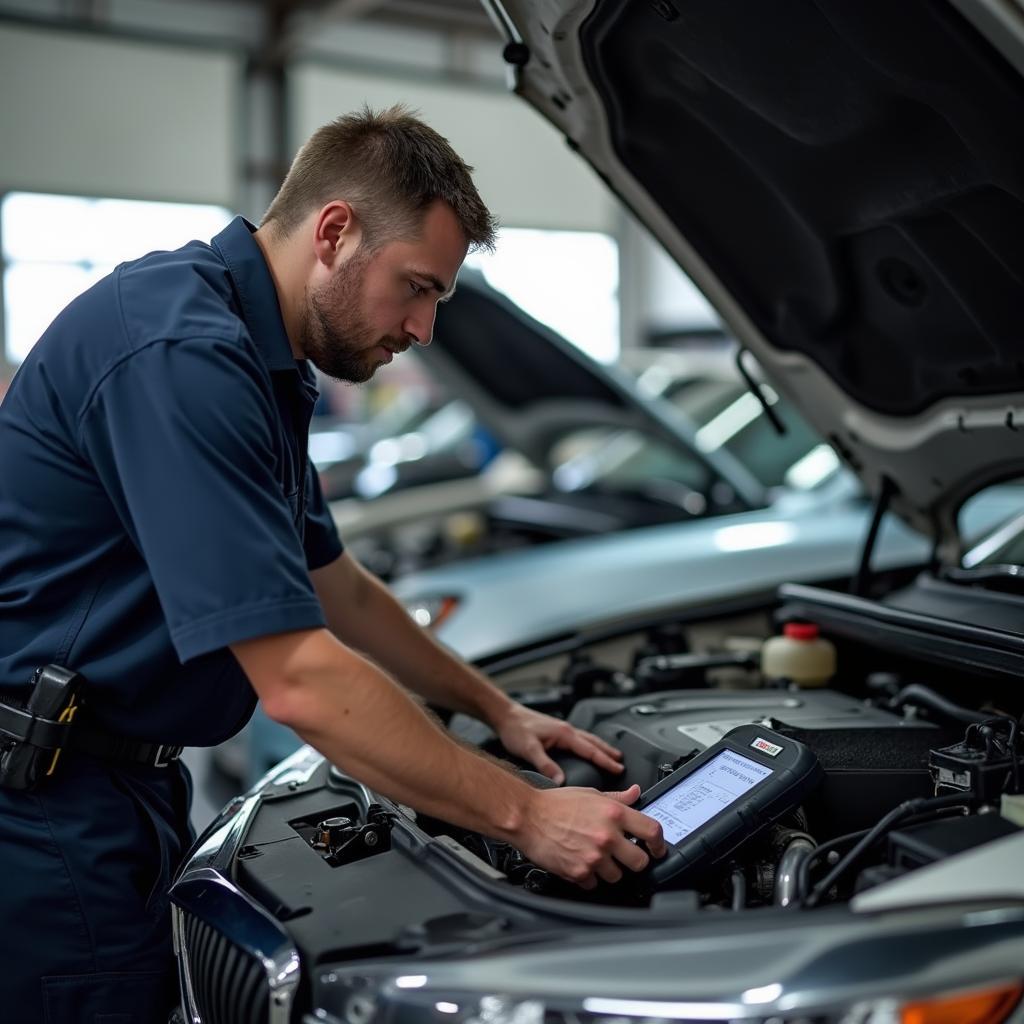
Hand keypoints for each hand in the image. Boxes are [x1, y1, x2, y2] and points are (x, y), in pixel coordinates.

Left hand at [492, 703, 623, 782]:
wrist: (505, 715)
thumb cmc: (515, 729)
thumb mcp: (529, 749)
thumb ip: (545, 765)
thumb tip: (560, 780)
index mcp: (564, 734)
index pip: (590, 749)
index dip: (605, 760)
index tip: (618, 768)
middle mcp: (566, 730)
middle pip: (594, 742)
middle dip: (609, 752)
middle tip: (621, 762)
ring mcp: (562, 729)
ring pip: (588, 739)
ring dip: (601, 747)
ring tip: (611, 755)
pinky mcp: (556, 730)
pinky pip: (579, 738)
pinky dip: (589, 744)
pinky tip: (587, 748)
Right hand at [514, 784, 666, 887]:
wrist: (527, 816)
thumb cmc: (555, 804)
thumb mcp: (590, 794)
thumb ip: (617, 798)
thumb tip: (635, 794)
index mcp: (613, 814)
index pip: (652, 831)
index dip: (659, 843)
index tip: (657, 848)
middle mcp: (607, 836)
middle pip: (640, 862)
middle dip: (634, 860)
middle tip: (625, 855)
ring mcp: (594, 857)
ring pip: (617, 876)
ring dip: (610, 870)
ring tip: (596, 856)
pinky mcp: (579, 873)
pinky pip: (594, 884)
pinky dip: (589, 877)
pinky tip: (581, 862)